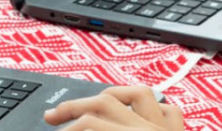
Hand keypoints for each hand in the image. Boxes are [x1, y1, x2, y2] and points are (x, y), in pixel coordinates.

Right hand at [43, 86, 182, 130]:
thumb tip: (79, 127)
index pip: (88, 124)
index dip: (66, 128)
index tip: (52, 129)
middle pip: (104, 103)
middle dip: (73, 108)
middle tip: (51, 117)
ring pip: (139, 94)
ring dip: (112, 97)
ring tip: (92, 106)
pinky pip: (169, 111)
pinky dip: (153, 109)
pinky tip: (137, 114)